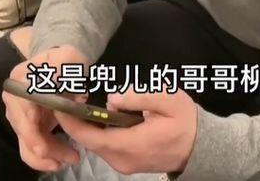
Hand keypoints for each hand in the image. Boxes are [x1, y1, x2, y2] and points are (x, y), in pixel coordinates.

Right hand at [2, 44, 89, 172]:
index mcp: (19, 82)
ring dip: (49, 156)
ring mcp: (20, 114)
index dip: (32, 133)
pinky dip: (47, 154)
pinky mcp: (29, 124)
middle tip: (72, 157)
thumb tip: (69, 94)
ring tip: (71, 159)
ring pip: (28, 144)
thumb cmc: (66, 57)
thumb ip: (66, 71)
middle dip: (46, 150)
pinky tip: (62, 159)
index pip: (22, 113)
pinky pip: (34, 145)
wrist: (65, 60)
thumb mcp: (68, 57)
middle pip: (25, 133)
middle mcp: (14, 100)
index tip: (44, 148)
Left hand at [55, 86, 197, 175]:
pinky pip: (106, 147)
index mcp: (129, 145)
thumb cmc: (185, 121)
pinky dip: (97, 131)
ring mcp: (124, 164)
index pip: (89, 137)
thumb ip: (139, 96)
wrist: (201, 147)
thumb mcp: (168, 100)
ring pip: (96, 144)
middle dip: (75, 120)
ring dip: (86, 126)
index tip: (58, 102)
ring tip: (81, 102)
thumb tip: (112, 98)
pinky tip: (99, 115)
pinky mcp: (127, 162)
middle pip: (89, 141)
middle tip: (70, 96)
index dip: (70, 121)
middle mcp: (121, 160)